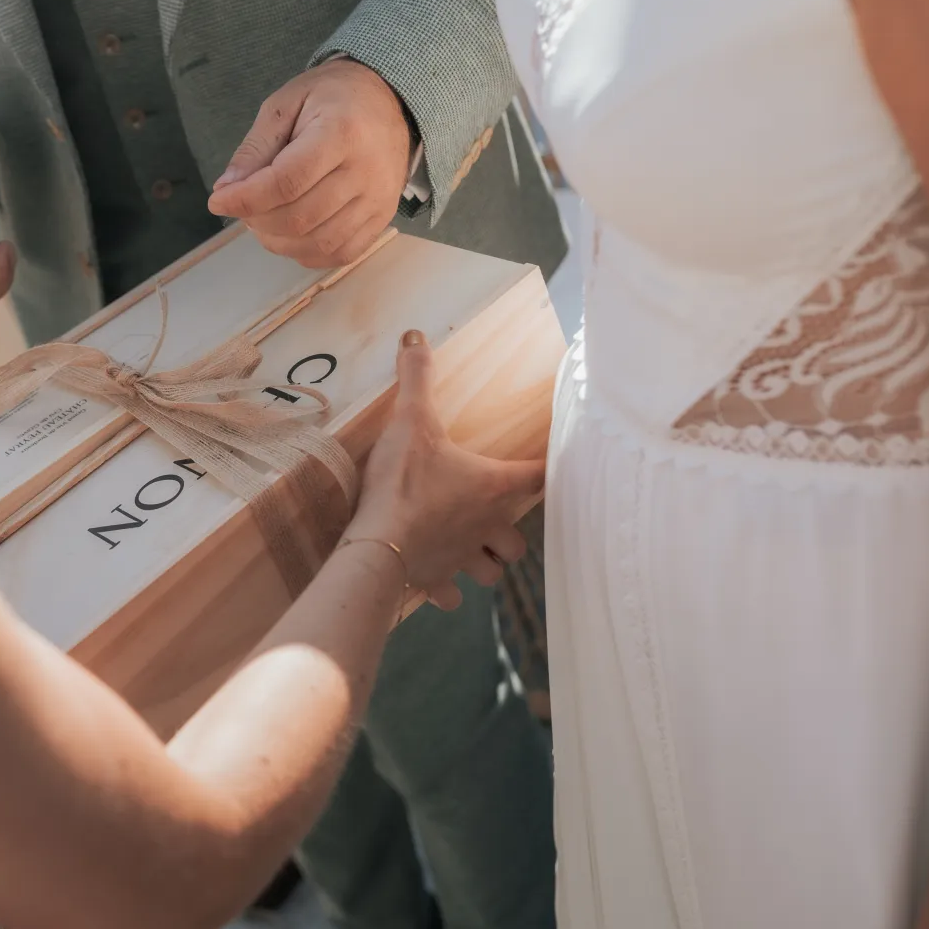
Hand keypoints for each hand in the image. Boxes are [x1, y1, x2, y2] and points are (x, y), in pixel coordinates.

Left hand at [209, 58, 412, 266]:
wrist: (387, 99)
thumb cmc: (332, 97)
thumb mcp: (285, 104)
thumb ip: (256, 147)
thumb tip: (227, 189)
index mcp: (342, 132)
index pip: (286, 182)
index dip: (246, 198)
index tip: (217, 200)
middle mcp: (366, 171)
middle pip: (300, 217)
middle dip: (257, 219)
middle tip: (241, 205)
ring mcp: (378, 199)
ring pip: (318, 242)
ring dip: (277, 241)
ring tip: (262, 220)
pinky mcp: (382, 218)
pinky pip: (340, 253)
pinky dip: (305, 252)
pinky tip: (290, 234)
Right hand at [348, 331, 545, 595]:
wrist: (378, 543)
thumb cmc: (403, 481)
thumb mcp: (409, 420)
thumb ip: (417, 378)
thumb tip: (415, 335)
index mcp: (492, 487)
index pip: (539, 478)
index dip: (548, 471)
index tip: (550, 469)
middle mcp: (487, 527)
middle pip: (518, 542)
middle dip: (509, 534)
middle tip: (494, 520)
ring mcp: (463, 559)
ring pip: (492, 572)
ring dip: (485, 563)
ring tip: (469, 550)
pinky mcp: (436, 580)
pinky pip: (450, 594)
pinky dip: (446, 588)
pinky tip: (436, 578)